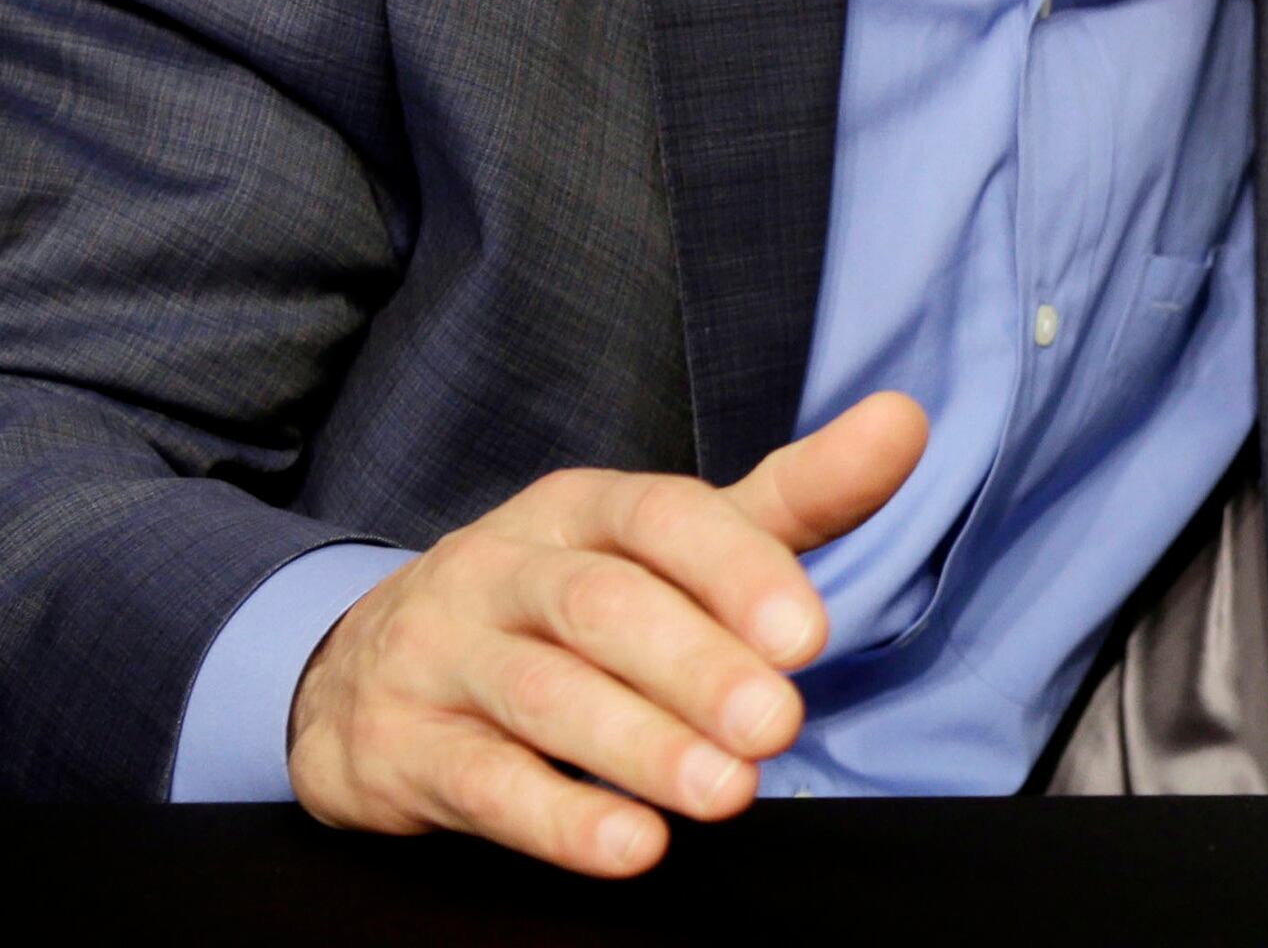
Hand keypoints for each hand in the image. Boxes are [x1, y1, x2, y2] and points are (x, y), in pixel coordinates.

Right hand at [286, 391, 927, 874]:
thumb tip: (905, 420)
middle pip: (602, 606)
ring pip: (543, 695)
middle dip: (697, 666)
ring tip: (725, 792)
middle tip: (777, 724)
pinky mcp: (398, 745)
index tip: (810, 634)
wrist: (363, 671)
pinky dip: (558, 818)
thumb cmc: (558, 601)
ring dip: (640, 747)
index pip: (661, 518)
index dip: (735, 570)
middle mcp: (500, 565)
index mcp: (578, 508)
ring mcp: (439, 653)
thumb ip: (791, 498)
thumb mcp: (669, 546)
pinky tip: (631, 847)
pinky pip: (480, 781)